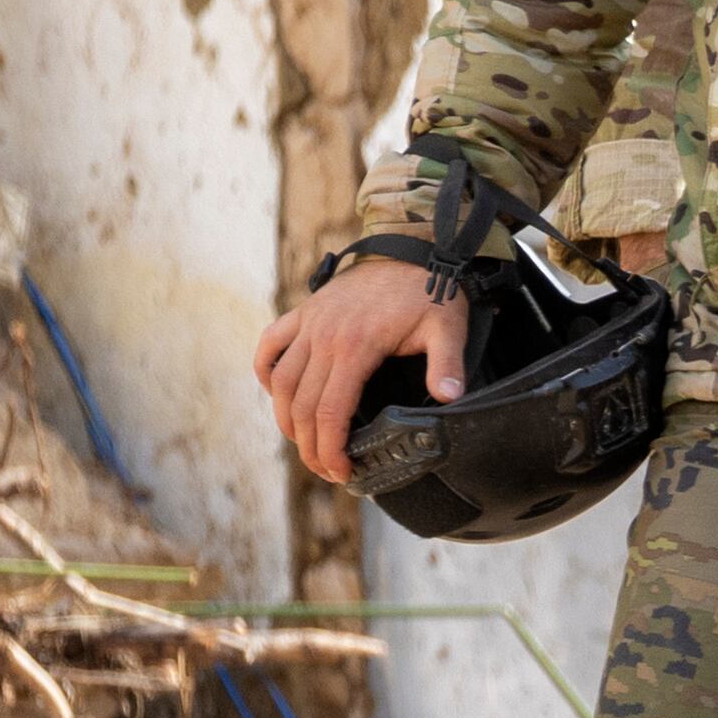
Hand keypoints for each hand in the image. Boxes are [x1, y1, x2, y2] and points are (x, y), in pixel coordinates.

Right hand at [252, 254, 464, 486]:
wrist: (414, 246)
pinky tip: (277, 396)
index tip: (342, 471)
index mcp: (356, 346)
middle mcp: (324, 336)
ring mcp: (310, 323)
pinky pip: (271, 345)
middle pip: (302, 405)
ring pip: (280, 381)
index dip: (331, 447)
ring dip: (286, 418)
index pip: (330, 411)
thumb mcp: (449, 328)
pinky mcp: (305, 312)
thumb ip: (448, 365)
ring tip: (304, 444)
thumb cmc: (432, 290)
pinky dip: (266, 372)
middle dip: (310, 446)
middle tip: (326, 469)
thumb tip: (451, 397)